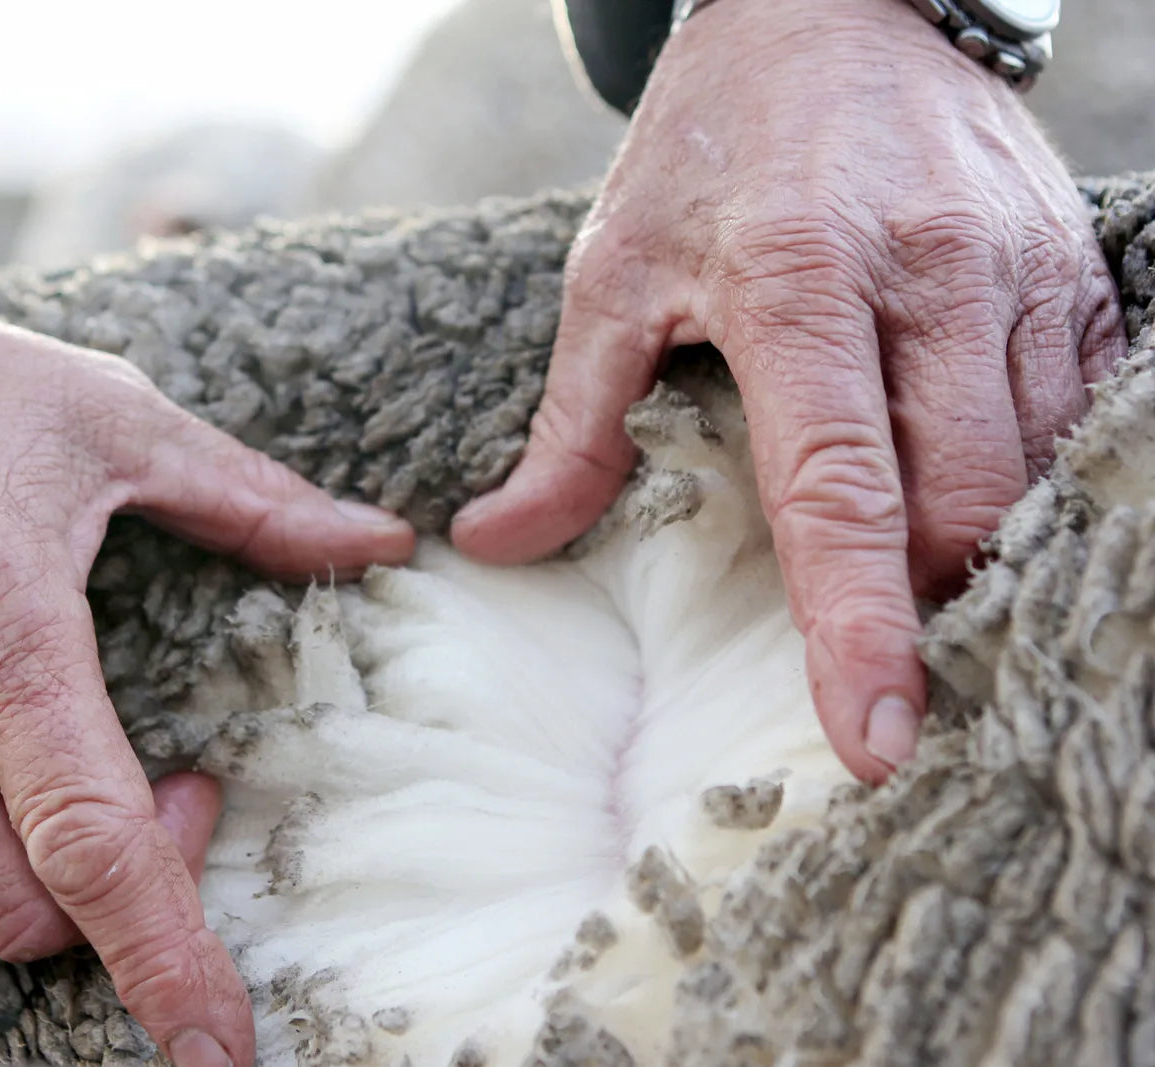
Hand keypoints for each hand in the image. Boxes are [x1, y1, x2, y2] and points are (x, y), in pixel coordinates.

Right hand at [0, 180, 414, 1066]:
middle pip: (14, 911)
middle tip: (158, 785)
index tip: (217, 1046)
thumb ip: (255, 502)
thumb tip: (381, 541)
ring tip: (45, 778)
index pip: (89, 839)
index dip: (163, 956)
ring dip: (12, 891)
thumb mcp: (115, 417)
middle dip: (109, 896)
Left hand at [453, 0, 1124, 780]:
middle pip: (960, 502)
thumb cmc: (710, 147)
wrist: (833, 5)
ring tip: (928, 600)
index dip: (859, 627)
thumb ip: (572, 423)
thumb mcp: (613, 272)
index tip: (870, 735)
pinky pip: (1082, 411)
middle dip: (931, 605)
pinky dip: (1037, 484)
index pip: (840, 492)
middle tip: (885, 669)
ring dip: (986, 554)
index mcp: (799, 284)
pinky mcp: (1073, 267)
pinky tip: (983, 509)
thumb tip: (499, 543)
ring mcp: (1018, 272)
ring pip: (1034, 470)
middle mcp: (929, 279)